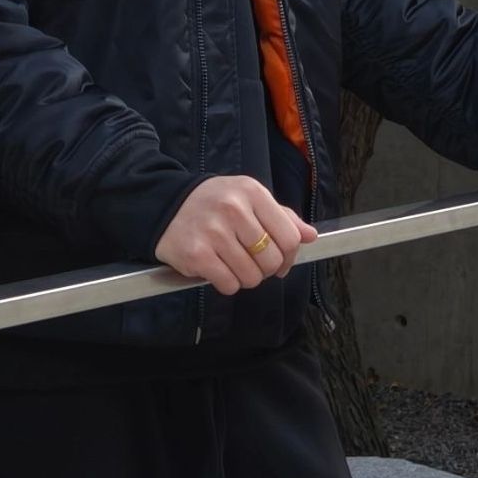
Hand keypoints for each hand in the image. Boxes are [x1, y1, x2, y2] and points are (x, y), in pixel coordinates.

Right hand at [155, 177, 318, 294]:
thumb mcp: (249, 198)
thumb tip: (310, 236)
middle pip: (271, 260)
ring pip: (251, 277)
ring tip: (232, 262)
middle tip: (251, 261)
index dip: (288, 256)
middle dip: (265, 268)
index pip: (289, 237)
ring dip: (245, 277)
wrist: (166, 205)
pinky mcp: (197, 255)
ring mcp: (214, 232)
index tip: (279, 260)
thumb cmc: (214, 203)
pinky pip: (228, 285)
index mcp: (252, 193)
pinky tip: (217, 267)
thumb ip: (282, 216)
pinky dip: (226, 283)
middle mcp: (234, 209)